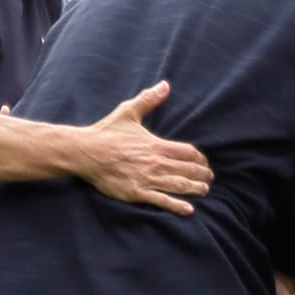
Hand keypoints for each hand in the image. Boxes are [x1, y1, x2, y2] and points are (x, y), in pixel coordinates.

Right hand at [79, 81, 210, 215]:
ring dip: (195, 189)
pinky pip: (162, 201)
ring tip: (204, 191)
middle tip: (209, 179)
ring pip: (179, 186)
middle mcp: (156, 163)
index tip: (204, 162)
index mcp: (156, 145)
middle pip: (188, 170)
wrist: (85, 152)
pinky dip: (177, 206)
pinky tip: (189, 210)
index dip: (200, 158)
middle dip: (202, 175)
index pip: (188, 152)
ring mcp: (147, 179)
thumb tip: (165, 85)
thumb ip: (149, 99)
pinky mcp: (136, 193)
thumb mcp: (128, 112)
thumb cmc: (106, 132)